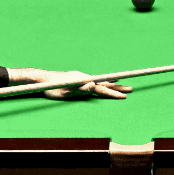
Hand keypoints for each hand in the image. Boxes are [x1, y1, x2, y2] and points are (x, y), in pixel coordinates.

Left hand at [7, 68, 131, 100]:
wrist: (42, 78)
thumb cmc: (52, 87)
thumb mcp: (65, 92)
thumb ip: (80, 89)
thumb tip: (93, 84)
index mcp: (83, 82)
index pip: (102, 89)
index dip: (113, 93)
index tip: (125, 96)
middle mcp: (84, 78)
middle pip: (104, 83)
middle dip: (118, 87)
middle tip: (131, 89)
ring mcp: (81, 78)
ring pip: (99, 81)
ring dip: (111, 83)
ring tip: (121, 83)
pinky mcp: (77, 78)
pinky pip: (93, 81)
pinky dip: (102, 82)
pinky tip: (103, 83)